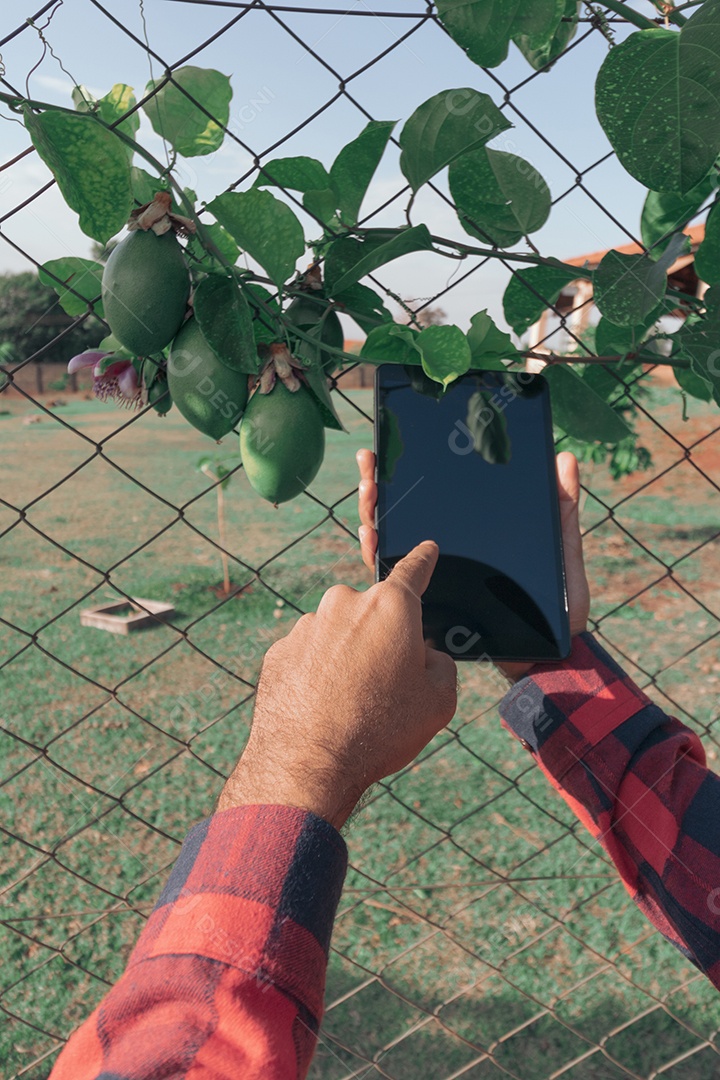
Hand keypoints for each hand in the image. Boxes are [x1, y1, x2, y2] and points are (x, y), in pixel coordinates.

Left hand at [218, 542, 457, 828]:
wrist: (306, 766)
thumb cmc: (379, 730)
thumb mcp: (438, 702)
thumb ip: (441, 665)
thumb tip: (426, 655)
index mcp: (390, 606)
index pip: (413, 570)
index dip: (423, 560)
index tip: (426, 549)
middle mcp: (344, 602)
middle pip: (373, 613)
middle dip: (383, 639)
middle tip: (387, 686)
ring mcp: (306, 626)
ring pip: (338, 635)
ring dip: (348, 658)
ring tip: (352, 706)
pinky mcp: (279, 650)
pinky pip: (309, 656)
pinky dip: (317, 674)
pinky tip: (323, 709)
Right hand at [357, 448, 590, 680]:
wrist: (551, 653)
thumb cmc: (561, 605)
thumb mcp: (563, 548)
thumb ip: (562, 507)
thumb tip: (565, 458)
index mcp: (476, 534)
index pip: (436, 497)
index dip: (410, 472)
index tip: (393, 448)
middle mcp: (450, 552)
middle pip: (405, 512)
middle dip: (380, 484)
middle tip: (369, 462)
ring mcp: (437, 575)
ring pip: (393, 538)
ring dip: (373, 512)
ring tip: (369, 488)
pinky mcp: (430, 600)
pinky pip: (394, 577)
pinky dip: (378, 555)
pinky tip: (371, 536)